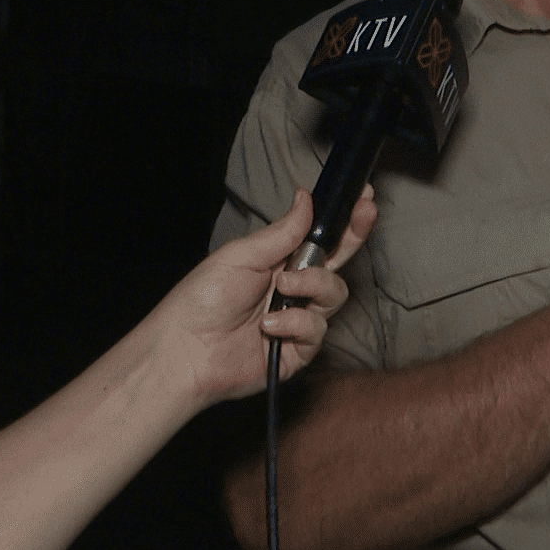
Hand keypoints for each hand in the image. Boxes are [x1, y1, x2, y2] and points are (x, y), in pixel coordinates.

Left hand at [150, 186, 377, 407]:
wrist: (185, 350)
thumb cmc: (202, 300)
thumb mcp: (242, 256)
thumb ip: (282, 233)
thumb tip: (305, 199)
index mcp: (278, 263)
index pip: (320, 239)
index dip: (344, 221)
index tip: (364, 198)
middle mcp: (293, 290)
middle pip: (337, 263)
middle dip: (353, 238)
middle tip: (363, 215)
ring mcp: (297, 320)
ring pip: (334, 294)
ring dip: (311, 286)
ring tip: (280, 288)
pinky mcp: (298, 351)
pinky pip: (317, 329)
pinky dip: (294, 324)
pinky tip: (268, 326)